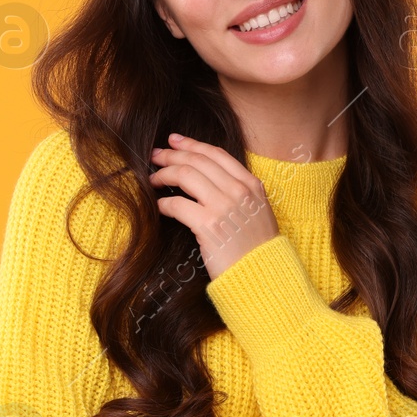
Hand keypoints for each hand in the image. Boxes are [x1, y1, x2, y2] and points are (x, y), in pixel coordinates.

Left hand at [148, 134, 278, 279]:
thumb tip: (208, 178)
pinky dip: (164, 203)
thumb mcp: (257, 212)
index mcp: (251, 185)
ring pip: (185, 175)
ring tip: (153, 179)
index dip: (192, 144)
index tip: (175, 141)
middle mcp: (238, 191)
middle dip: (172, 155)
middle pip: (197, 161)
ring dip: (164, 174)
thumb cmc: (257, 249)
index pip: (216, 154)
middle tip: (155, 155)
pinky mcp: (208, 226)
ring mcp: (224, 207)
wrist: (264, 276)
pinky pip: (177, 205)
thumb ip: (238, 192)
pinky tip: (159, 205)